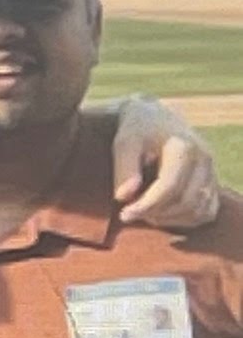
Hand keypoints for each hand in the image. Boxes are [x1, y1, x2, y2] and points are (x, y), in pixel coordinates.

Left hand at [111, 96, 220, 229]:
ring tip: (146, 213)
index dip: (146, 206)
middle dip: (156, 214)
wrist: (157, 118)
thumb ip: (124, 167)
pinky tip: (164, 215)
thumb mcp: (125, 141)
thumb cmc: (138, 130)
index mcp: (184, 147)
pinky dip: (187, 220)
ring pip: (198, 210)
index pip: (169, 187)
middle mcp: (205, 159)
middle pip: (185, 202)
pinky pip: (207, 212)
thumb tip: (124, 196)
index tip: (125, 214)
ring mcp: (213, 171)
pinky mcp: (213, 181)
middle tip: (132, 213)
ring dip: (170, 219)